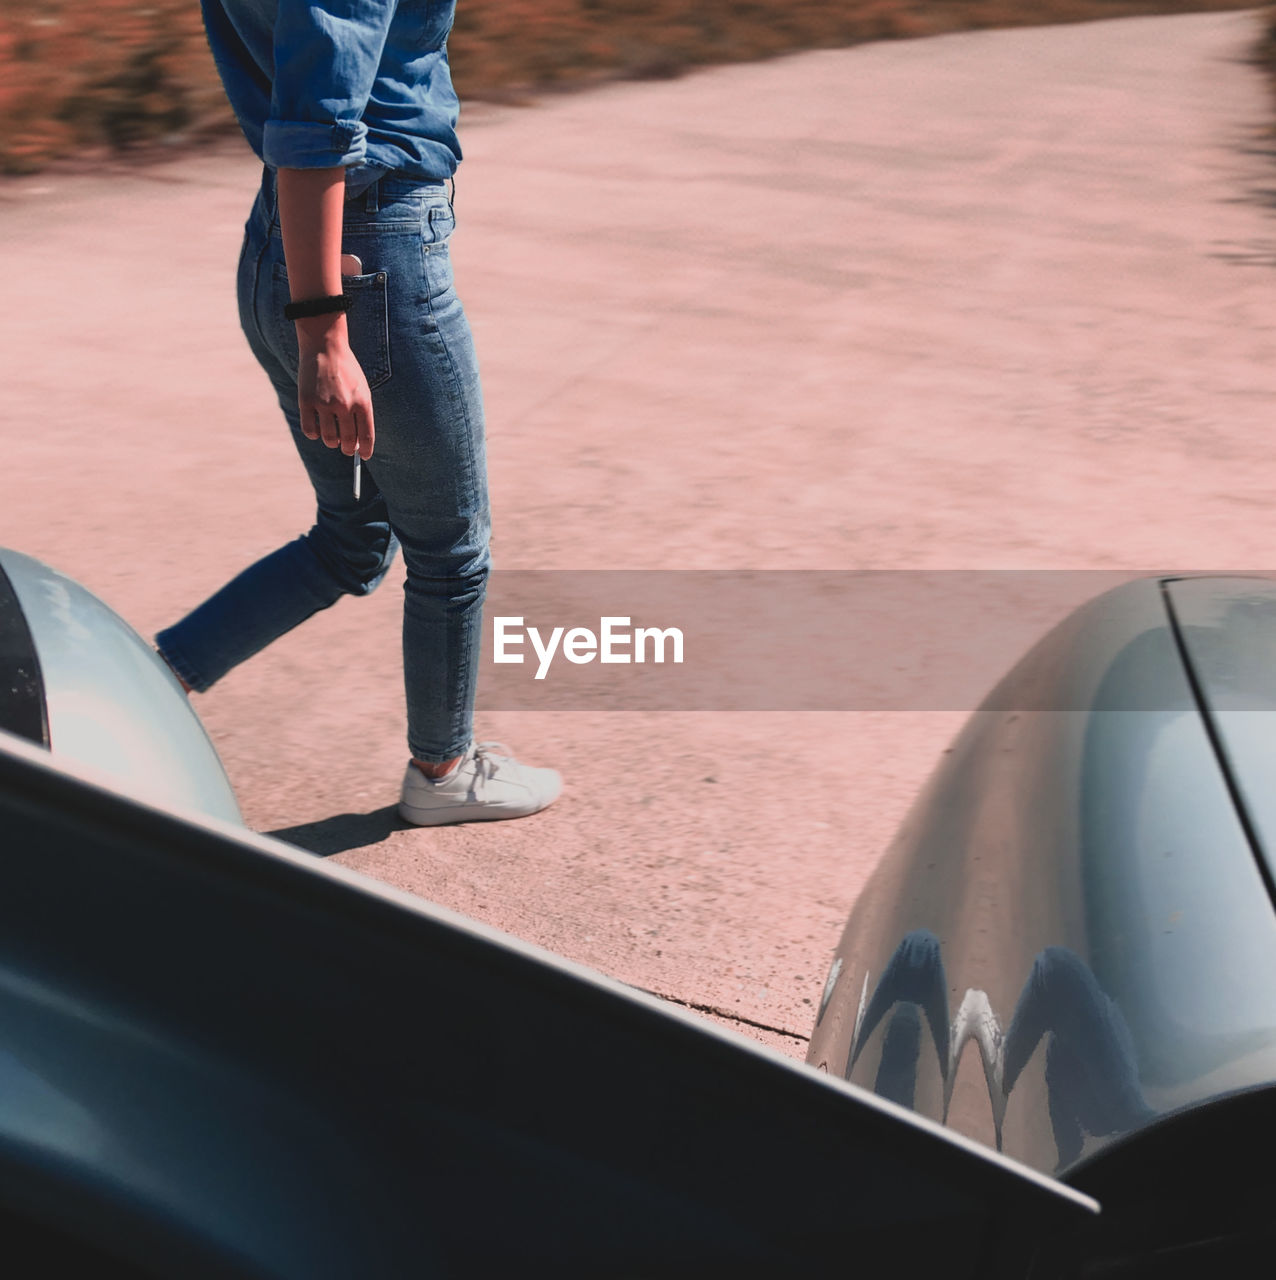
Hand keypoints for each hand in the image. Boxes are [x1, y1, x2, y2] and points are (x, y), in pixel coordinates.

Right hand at [295, 315, 374, 459]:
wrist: (325, 346)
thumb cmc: (346, 370)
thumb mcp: (362, 389)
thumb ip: (361, 413)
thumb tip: (356, 442)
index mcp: (363, 402)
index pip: (366, 436)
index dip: (365, 450)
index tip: (364, 456)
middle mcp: (345, 405)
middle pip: (347, 441)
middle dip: (347, 448)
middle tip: (346, 448)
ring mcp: (324, 403)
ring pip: (329, 439)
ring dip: (331, 442)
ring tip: (332, 437)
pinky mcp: (306, 401)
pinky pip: (310, 430)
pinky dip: (314, 434)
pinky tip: (317, 429)